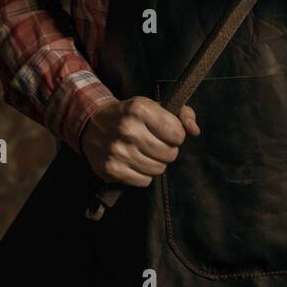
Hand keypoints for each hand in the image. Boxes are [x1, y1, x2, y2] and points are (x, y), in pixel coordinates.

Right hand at [79, 96, 199, 185]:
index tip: (167, 131)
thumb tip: (195, 131)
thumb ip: (182, 113)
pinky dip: (143, 174)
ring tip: (144, 152)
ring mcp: (118, 151)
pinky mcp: (111, 170)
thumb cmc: (130, 114)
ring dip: (156, 163)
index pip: (177, 133)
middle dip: (167, 150)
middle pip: (169, 154)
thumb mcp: (154, 105)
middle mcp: (127, 130)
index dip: (176, 134)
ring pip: (158, 170)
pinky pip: (144, 181)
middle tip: (155, 143)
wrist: (92, 123)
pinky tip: (134, 161)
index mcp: (140, 109)